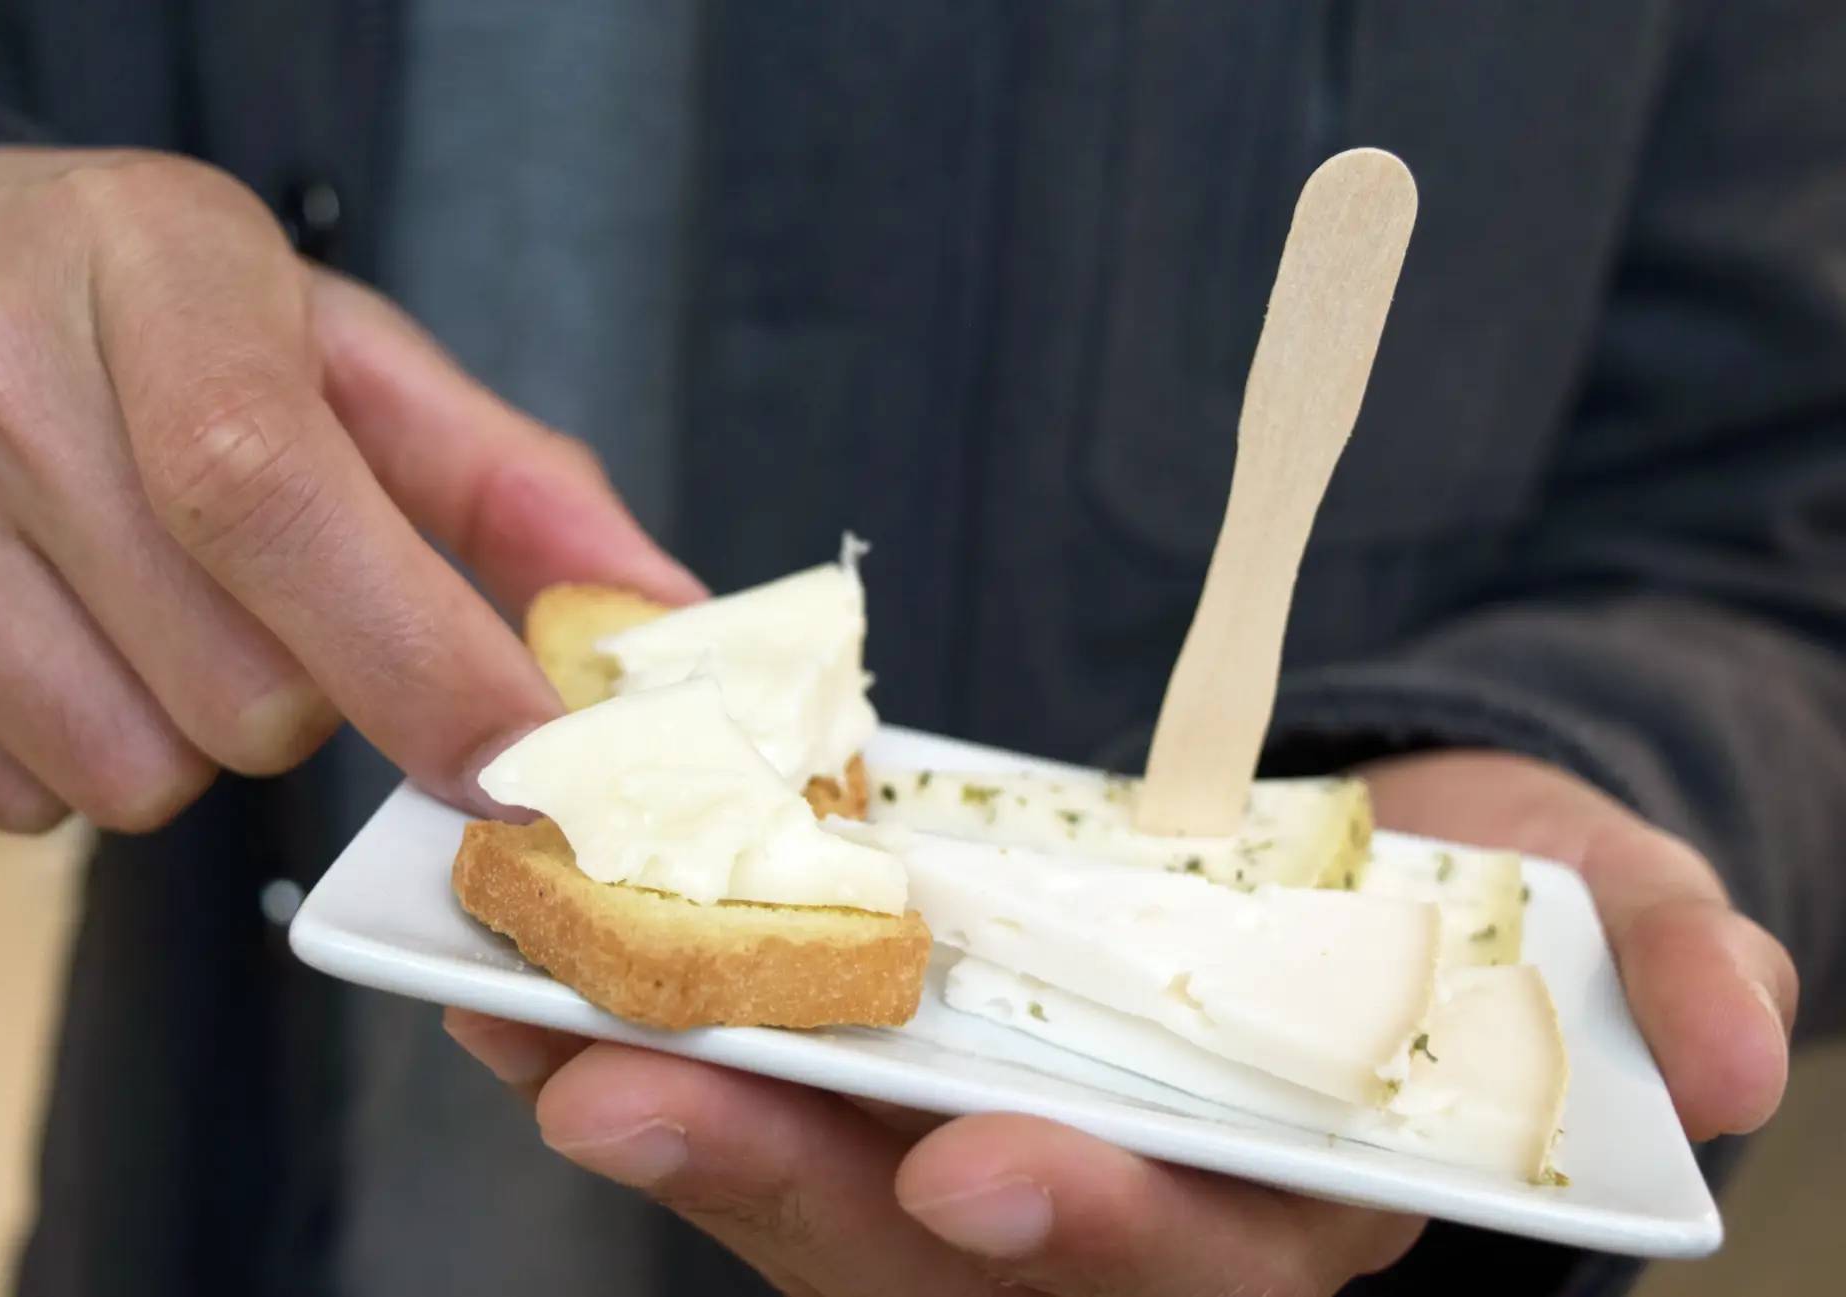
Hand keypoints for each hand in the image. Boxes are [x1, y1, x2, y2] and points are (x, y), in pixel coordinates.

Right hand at [0, 146, 700, 830]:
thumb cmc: (146, 316)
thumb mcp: (332, 348)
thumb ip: (504, 482)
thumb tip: (655, 612)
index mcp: (147, 268)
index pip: (269, 494)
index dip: (413, 657)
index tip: (515, 760)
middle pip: (231, 690)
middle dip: (308, 693)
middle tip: (269, 597)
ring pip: (127, 774)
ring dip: (190, 735)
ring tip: (153, 606)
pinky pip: (14, 803)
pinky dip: (74, 759)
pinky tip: (61, 637)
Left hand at [446, 748, 1796, 1294]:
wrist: (1355, 872)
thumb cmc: (1479, 911)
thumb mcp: (1603, 907)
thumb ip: (1665, 959)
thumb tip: (1743, 1032)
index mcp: (1285, 1207)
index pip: (1188, 1257)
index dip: (1097, 1226)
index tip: (985, 1166)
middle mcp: (1116, 1216)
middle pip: (936, 1249)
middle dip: (787, 1179)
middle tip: (626, 1088)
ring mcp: (987, 1150)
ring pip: (812, 1188)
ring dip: (673, 1112)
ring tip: (529, 1027)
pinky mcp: (898, 1080)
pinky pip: (763, 1095)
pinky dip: (655, 1043)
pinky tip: (537, 990)